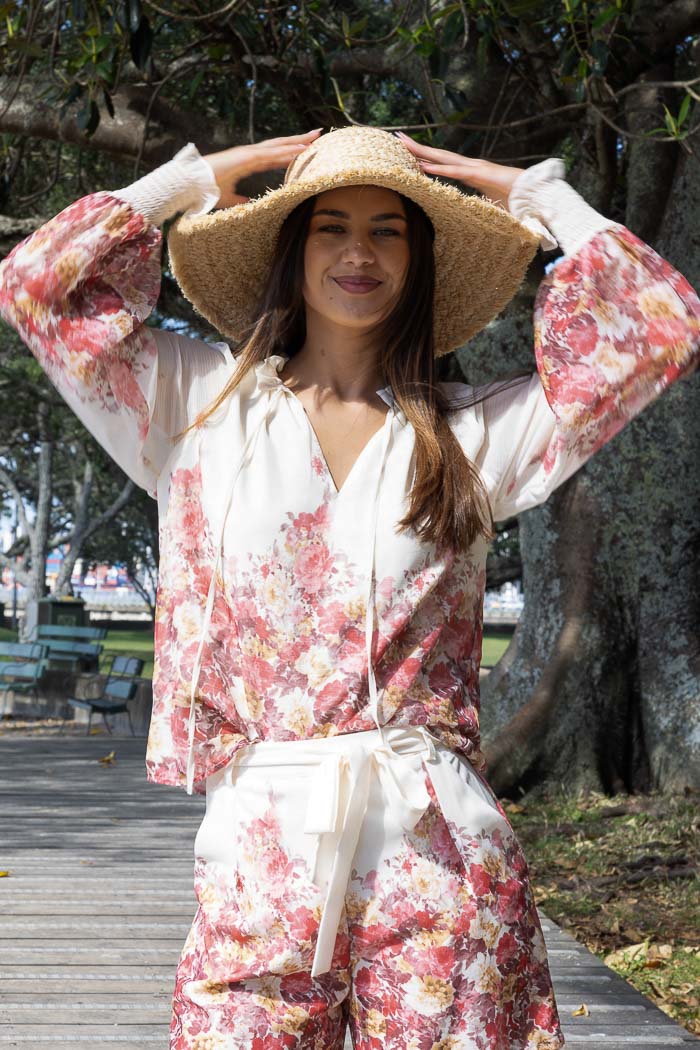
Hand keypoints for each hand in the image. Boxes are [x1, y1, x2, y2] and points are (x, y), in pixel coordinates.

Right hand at [202, 129, 322, 207]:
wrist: (193, 184)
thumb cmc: (207, 189)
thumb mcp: (228, 197)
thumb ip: (240, 198)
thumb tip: (248, 202)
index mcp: (248, 162)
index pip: (274, 156)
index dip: (289, 152)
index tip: (305, 150)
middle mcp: (250, 154)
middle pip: (280, 145)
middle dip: (298, 140)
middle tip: (317, 135)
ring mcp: (248, 153)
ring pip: (279, 146)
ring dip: (298, 142)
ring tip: (315, 137)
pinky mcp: (246, 157)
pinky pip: (271, 154)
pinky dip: (287, 151)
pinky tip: (301, 150)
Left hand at [395, 132, 523, 209]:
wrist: (536, 196)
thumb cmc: (515, 202)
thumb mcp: (489, 206)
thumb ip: (478, 208)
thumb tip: (471, 219)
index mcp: (470, 174)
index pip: (443, 164)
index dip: (425, 159)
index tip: (407, 154)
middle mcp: (470, 167)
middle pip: (438, 156)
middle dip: (417, 147)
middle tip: (397, 137)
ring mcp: (476, 169)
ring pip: (443, 159)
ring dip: (423, 152)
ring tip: (403, 144)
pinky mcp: (481, 175)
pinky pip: (456, 173)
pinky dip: (440, 170)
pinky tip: (423, 166)